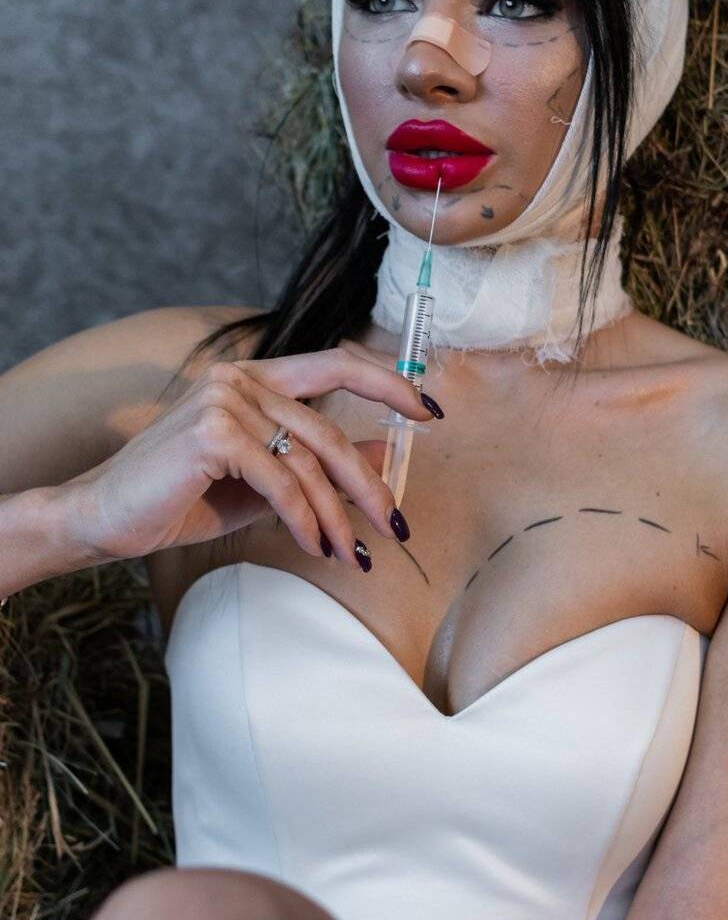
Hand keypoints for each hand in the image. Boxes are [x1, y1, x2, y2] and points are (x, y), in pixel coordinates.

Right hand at [65, 349, 439, 567]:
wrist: (104, 519)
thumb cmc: (181, 499)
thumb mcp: (264, 483)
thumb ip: (317, 464)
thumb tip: (385, 453)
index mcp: (255, 378)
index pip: (336, 364)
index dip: (389, 381)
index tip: (431, 410)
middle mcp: (241, 378)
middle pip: (331, 431)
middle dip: (369, 485)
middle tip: (395, 525)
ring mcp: (224, 400)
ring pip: (309, 462)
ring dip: (336, 517)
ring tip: (350, 555)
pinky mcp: (211, 433)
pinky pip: (280, 481)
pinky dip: (303, 519)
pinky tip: (313, 546)